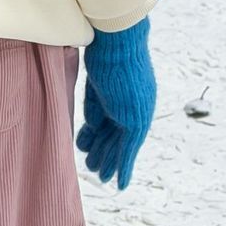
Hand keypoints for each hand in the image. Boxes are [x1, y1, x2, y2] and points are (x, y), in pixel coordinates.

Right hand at [77, 17, 155, 190]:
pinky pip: (128, 151)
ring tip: (99, 176)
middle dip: (104, 152)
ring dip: (108, 162)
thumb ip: (97, 105)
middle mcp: (138, 106)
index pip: (112, 119)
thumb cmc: (105, 50)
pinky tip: (120, 184)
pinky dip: (123, 168)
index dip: (99, 134)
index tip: (87, 144)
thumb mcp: (98, 81)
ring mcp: (137, 114)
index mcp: (130, 93)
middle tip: (95, 169)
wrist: (118, 41)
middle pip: (117, 135)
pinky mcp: (135, 122)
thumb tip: (93, 127)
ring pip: (120, 146)